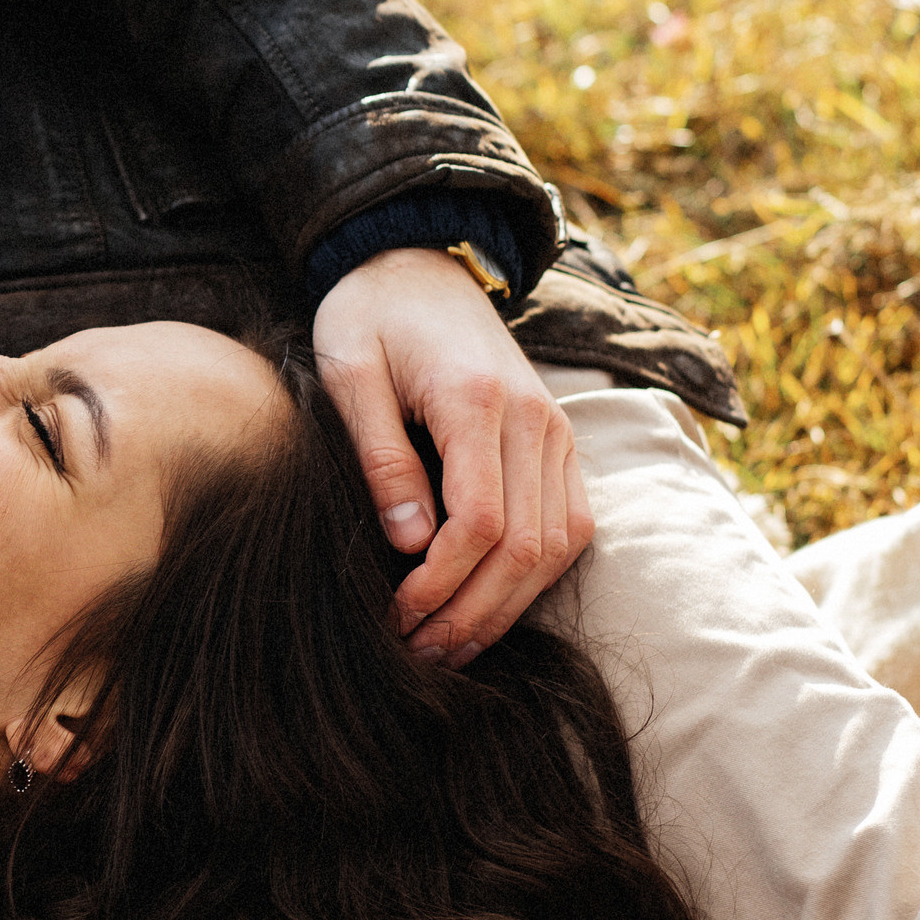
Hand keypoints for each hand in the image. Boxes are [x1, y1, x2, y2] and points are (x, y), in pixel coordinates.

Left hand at [311, 247, 590, 662]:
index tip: (396, 616)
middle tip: (418, 654)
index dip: (442, 583)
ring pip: (557, 547)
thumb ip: (380, 456)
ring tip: (449, 646)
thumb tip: (409, 543)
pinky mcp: (560, 445)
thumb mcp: (349, 375)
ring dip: (507, 607)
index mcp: (479, 400)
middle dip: (473, 612)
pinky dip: (535, 577)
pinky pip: (570, 527)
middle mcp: (536, 420)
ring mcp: (557, 434)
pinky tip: (487, 607)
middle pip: (526, 546)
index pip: (480, 520)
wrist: (419, 266)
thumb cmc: (369, 318)